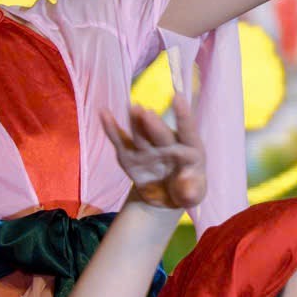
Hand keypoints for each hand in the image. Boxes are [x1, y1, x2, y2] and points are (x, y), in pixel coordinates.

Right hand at [101, 89, 206, 209]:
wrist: (165, 198)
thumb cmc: (186, 191)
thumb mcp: (192, 196)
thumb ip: (191, 193)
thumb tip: (188, 192)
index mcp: (190, 151)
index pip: (188, 132)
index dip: (183, 116)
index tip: (178, 97)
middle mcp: (169, 145)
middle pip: (161, 134)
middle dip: (154, 125)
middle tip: (146, 113)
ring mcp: (149, 149)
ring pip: (141, 134)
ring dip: (136, 122)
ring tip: (131, 109)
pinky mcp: (130, 154)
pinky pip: (121, 141)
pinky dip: (112, 128)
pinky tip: (104, 114)